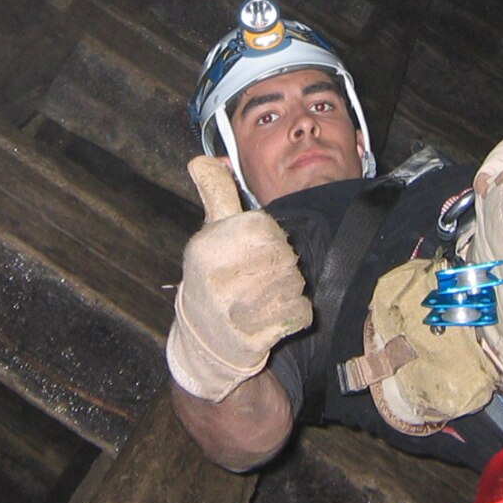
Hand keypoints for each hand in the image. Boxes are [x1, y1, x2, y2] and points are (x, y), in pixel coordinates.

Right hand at [167, 157, 312, 401]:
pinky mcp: (255, 339)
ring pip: (295, 285)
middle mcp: (216, 278)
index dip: (269, 239)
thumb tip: (201, 157)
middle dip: (281, 265)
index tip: (254, 250)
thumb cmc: (213, 278)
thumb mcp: (209, 235)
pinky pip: (300, 313)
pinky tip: (271, 319)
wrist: (206, 344)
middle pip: (284, 256)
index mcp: (206, 247)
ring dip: (288, 290)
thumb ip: (215, 195)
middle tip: (260, 277)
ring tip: (262, 298)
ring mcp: (234, 312)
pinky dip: (294, 315)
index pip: (265, 229)